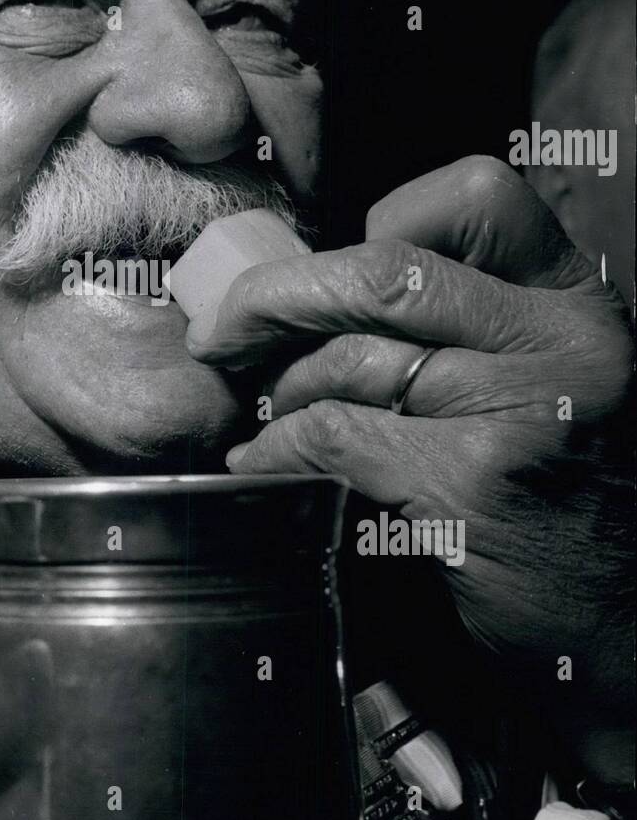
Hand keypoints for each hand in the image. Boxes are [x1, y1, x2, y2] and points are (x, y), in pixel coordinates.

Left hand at [188, 157, 633, 783]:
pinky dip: (279, 450)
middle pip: (383, 273)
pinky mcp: (475, 481)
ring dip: (280, 392)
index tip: (332, 272)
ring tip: (265, 417)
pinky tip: (262, 465)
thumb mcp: (552, 384)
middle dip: (274, 297)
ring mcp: (524, 407)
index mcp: (578, 303)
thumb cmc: (569, 502)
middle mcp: (562, 340)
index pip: (477, 197)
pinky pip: (334, 435)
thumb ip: (471, 330)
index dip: (387, 221)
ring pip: (349, 360)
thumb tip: (322, 294)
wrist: (629, 622)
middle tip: (223, 330)